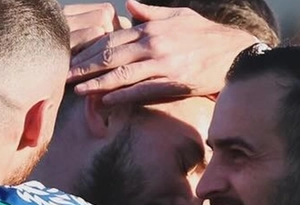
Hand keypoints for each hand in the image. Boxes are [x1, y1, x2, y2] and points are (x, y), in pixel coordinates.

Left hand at [68, 0, 258, 104]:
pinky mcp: (173, 82)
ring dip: (97, 82)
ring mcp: (163, 64)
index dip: (90, 48)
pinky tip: (105, 101)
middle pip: (111, 55)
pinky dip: (122, 96)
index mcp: (152, 29)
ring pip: (122, 74)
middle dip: (85, 65)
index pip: (113, 38)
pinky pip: (142, 90)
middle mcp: (154, 45)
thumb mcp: (179, 16)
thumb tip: (129, 5)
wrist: (235, 54)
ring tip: (78, 90)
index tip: (72, 56)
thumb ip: (151, 13)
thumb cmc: (205, 35)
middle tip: (64, 74)